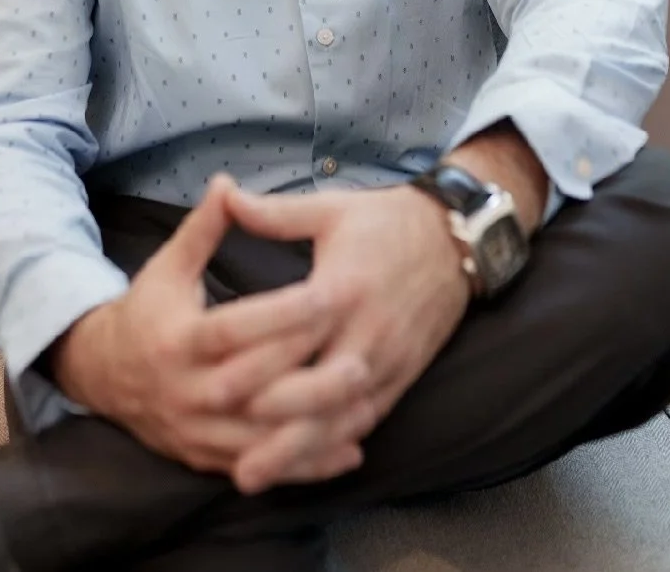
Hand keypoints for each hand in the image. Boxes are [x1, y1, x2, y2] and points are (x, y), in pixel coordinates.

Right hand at [50, 175, 368, 482]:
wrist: (104, 375)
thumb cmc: (147, 311)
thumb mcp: (169, 266)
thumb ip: (203, 228)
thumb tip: (226, 181)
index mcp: (177, 340)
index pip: (234, 329)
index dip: (280, 315)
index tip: (325, 297)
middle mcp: (186, 392)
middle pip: (254, 388)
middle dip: (307, 375)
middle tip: (362, 359)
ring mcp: (196, 432)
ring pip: (263, 437)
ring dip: (316, 426)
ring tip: (363, 401)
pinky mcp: (207, 459)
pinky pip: (263, 466)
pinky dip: (306, 464)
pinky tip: (350, 449)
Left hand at [223, 182, 471, 492]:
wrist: (455, 240)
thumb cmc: (385, 222)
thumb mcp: (330, 208)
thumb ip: (274, 213)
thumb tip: (224, 194)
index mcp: (345, 284)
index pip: (297, 325)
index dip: (256, 354)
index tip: (213, 378)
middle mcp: (368, 330)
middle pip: (319, 386)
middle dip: (271, 418)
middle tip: (222, 442)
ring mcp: (387, 361)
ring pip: (340, 416)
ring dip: (296, 448)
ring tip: (249, 475)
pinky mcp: (401, 377)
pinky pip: (364, 420)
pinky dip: (330, 447)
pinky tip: (296, 465)